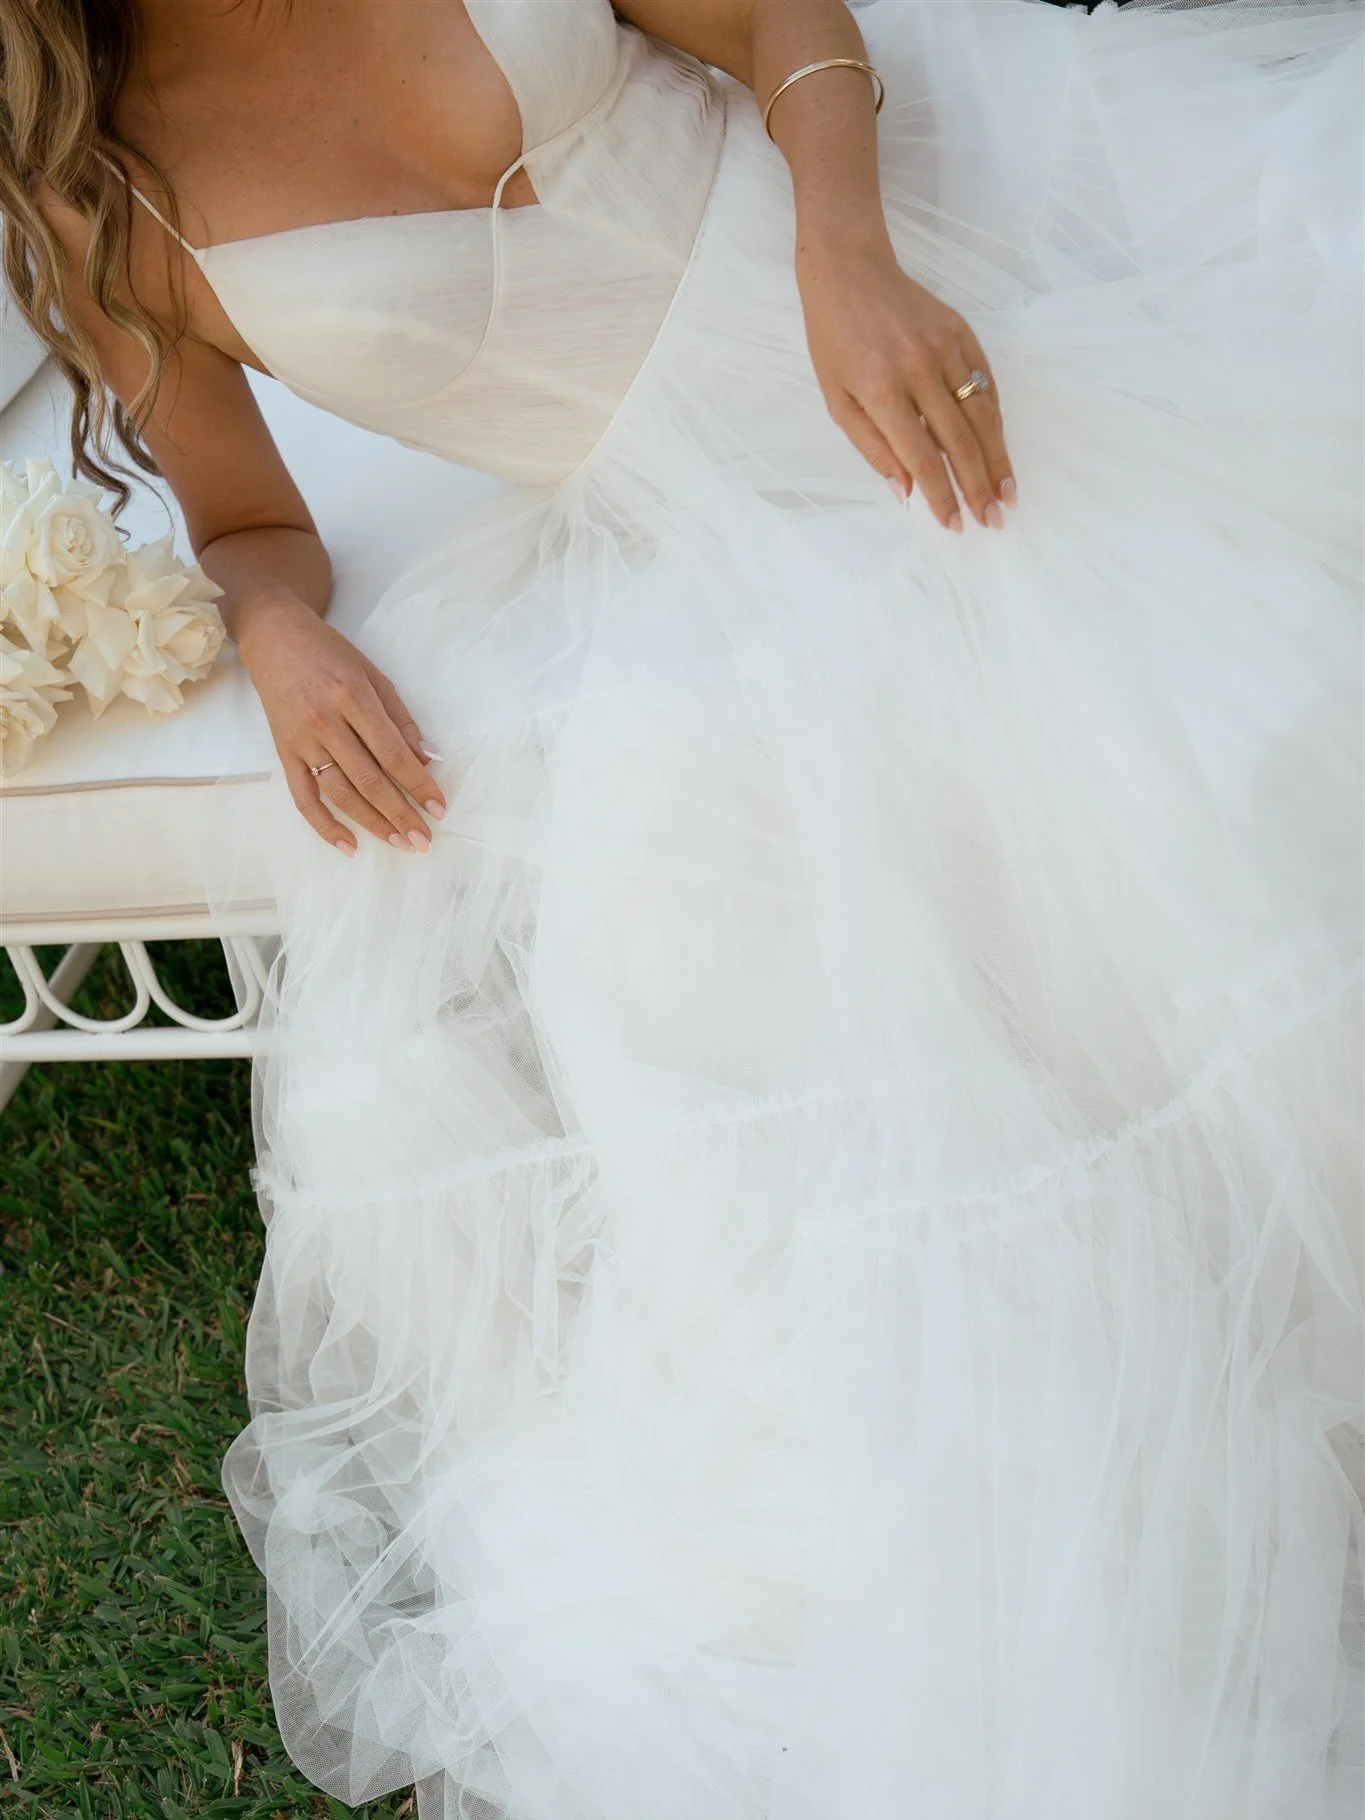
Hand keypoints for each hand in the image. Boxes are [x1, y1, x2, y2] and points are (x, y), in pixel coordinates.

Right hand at [237, 596, 446, 854]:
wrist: (273, 637)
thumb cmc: (330, 653)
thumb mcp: (373, 674)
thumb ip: (401, 719)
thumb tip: (430, 759)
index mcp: (353, 697)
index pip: (392, 753)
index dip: (418, 784)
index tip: (439, 808)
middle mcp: (326, 722)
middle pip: (369, 779)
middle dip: (400, 813)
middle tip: (423, 840)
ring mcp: (302, 740)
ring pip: (340, 793)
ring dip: (371, 823)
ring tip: (399, 843)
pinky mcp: (283, 752)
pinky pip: (303, 796)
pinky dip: (324, 825)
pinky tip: (348, 846)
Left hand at [797, 237, 1015, 530]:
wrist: (848, 270)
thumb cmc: (834, 341)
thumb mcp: (837, 401)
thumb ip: (873, 448)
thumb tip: (907, 492)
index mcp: (881, 391)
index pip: (920, 457)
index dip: (941, 495)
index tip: (955, 524)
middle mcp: (918, 370)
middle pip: (958, 441)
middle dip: (979, 486)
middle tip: (993, 520)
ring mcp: (944, 348)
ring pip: (981, 413)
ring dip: (998, 458)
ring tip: (1009, 493)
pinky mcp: (960, 331)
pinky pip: (985, 381)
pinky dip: (996, 417)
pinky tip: (1001, 446)